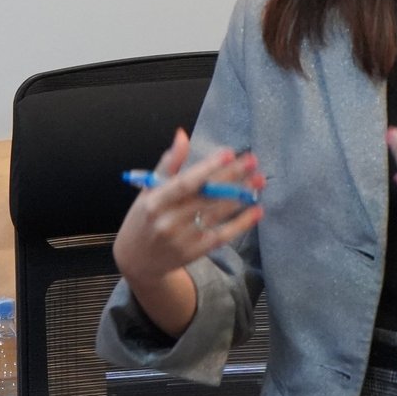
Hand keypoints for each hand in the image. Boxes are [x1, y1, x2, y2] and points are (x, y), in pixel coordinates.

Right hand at [112, 129, 264, 288]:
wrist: (137, 260)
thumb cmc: (144, 218)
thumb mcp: (148, 190)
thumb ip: (168, 164)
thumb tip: (182, 135)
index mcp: (154, 202)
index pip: (184, 183)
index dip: (207, 168)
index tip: (228, 153)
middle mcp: (168, 221)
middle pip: (205, 196)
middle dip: (231, 177)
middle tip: (252, 161)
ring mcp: (183, 238)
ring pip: (217, 213)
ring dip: (240, 196)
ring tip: (258, 180)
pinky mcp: (196, 251)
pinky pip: (223, 235)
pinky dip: (241, 223)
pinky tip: (257, 210)